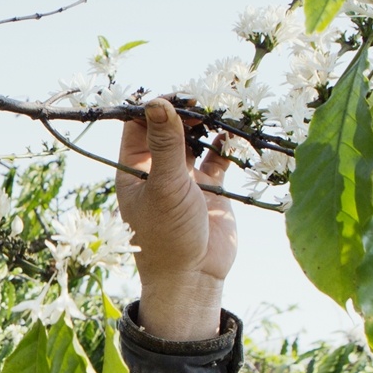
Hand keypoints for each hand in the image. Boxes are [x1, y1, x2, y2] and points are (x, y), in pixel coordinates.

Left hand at [114, 99, 236, 340]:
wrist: (194, 278)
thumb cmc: (167, 236)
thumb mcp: (165, 186)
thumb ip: (166, 144)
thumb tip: (159, 101)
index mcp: (134, 168)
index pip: (139, 124)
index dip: (155, 105)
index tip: (178, 94)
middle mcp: (157, 169)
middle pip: (169, 126)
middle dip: (187, 110)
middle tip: (208, 97)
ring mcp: (184, 177)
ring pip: (195, 138)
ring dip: (209, 122)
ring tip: (225, 106)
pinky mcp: (210, 187)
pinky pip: (219, 156)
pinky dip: (228, 142)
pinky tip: (238, 130)